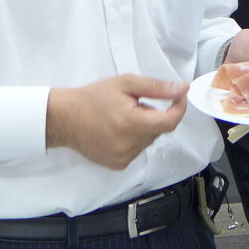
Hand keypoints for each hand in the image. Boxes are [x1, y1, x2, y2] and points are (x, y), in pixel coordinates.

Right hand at [46, 74, 188, 169]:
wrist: (65, 118)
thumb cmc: (94, 97)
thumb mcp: (126, 83)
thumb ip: (157, 88)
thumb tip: (183, 89)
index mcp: (132, 124)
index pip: (170, 122)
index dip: (179, 108)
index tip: (178, 96)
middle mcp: (129, 145)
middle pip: (158, 130)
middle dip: (153, 115)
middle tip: (133, 104)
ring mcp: (123, 158)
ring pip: (148, 140)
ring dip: (143, 128)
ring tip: (122, 117)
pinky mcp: (117, 165)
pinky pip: (137, 149)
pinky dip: (134, 139)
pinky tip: (117, 131)